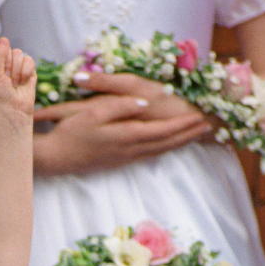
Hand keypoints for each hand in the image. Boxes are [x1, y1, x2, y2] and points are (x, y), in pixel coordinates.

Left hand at [0, 10, 36, 123]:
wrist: (13, 114)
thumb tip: (5, 40)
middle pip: (4, 47)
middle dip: (6, 62)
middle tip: (5, 81)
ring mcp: (12, 65)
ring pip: (17, 53)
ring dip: (16, 69)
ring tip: (14, 84)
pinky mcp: (26, 69)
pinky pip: (28, 60)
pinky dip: (26, 71)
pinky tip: (23, 82)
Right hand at [34, 71, 211, 175]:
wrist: (56, 159)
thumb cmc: (70, 132)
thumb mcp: (93, 112)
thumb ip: (120, 106)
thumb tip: (143, 104)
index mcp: (126, 135)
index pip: (163, 130)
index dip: (183, 124)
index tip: (200, 116)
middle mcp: (130, 150)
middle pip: (166, 143)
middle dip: (188, 134)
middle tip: (208, 126)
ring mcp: (125, 158)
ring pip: (159, 151)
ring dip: (179, 142)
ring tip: (195, 134)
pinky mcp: (120, 161)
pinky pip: (149, 155)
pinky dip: (164, 149)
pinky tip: (169, 146)